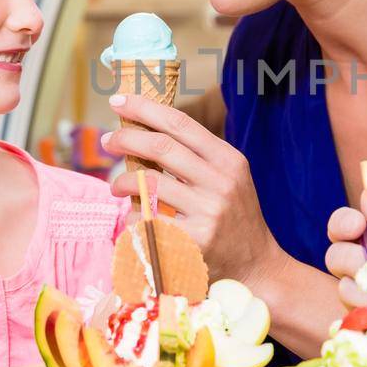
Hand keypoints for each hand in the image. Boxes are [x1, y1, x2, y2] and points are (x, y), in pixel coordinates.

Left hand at [105, 93, 282, 286]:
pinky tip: (134, 220)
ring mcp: (207, 213)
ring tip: (117, 186)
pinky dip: (133, 217)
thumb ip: (197, 156)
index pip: (181, 124)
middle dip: (126, 138)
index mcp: (228, 160)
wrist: (257, 266)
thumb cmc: (234, 217)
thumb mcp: (228, 178)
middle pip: (161, 147)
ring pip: (148, 183)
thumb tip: (147, 129)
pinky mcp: (193, 242)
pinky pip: (147, 221)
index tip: (120, 100)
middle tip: (108, 140)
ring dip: (122, 181)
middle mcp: (220, 183)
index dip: (146, 108)